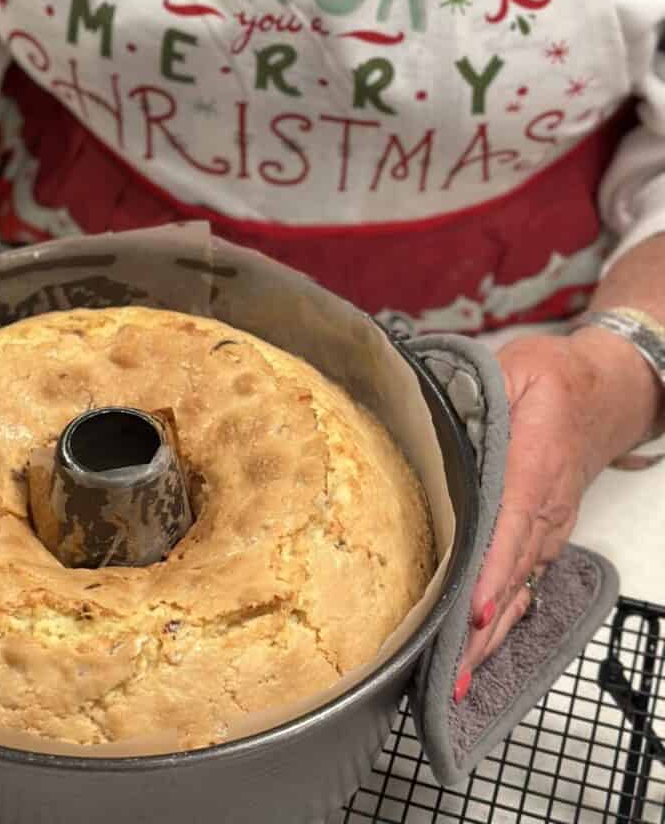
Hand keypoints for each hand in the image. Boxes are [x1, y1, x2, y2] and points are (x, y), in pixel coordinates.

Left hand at [455, 328, 657, 701]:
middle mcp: (547, 507)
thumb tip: (435, 414)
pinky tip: (481, 646)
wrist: (609, 390)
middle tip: (452, 671)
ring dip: (492, 632)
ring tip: (460, 676)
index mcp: (536, 466)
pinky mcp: (547, 531)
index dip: (494, 570)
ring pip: (521, 585)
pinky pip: (525, 579)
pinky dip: (505, 616)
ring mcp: (551, 524)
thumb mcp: (513, 369)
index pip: (513, 523)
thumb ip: (478, 393)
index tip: (475, 610)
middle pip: (514, 571)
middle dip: (484, 624)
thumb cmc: (553, 378)